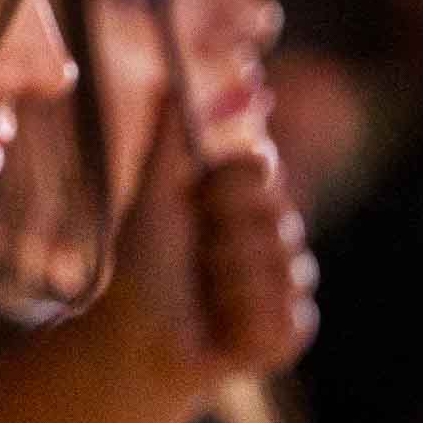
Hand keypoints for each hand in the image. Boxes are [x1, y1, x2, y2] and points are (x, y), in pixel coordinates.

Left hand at [96, 108, 317, 385]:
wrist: (133, 342)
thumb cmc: (140, 269)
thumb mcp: (151, 198)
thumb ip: (167, 141)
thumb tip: (172, 81)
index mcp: (243, 200)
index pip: (260, 168)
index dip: (228, 186)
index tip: (198, 202)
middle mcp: (271, 237)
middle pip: (276, 215)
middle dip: (224, 239)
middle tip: (196, 258)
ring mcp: (285, 284)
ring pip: (281, 269)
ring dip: (228, 285)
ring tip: (203, 300)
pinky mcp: (289, 331)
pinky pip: (286, 317)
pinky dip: (243, 325)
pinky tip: (221, 332)